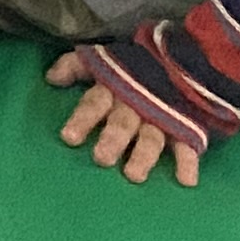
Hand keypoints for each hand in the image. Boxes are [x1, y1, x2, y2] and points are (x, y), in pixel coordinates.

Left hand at [48, 50, 200, 185]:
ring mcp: (161, 116)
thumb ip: (74, 66)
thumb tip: (50, 77)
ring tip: (133, 176)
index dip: (82, 119)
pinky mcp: (184, 126)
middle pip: (122, 123)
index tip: (69, 138)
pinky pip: (187, 145)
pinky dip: (188, 162)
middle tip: (101, 158)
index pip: (94, 102)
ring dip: (143, 156)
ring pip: (151, 137)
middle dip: (113, 139)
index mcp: (113, 87)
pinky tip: (186, 180)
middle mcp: (136, 104)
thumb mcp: (101, 60)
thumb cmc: (130, 67)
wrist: (180, 59)